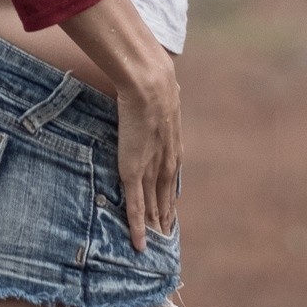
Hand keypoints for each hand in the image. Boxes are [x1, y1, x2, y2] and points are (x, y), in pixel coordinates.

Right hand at [58, 0, 180, 251]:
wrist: (147, 77)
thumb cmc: (143, 70)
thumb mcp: (149, 78)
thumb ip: (143, 81)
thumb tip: (137, 63)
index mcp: (170, 132)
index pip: (171, 164)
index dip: (170, 183)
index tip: (171, 197)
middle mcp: (166, 152)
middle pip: (167, 188)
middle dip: (167, 209)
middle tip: (168, 231)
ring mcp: (151, 163)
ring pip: (154, 202)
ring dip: (155, 223)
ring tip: (157, 243)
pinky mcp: (135, 170)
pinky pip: (136, 205)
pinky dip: (138, 226)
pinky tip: (140, 244)